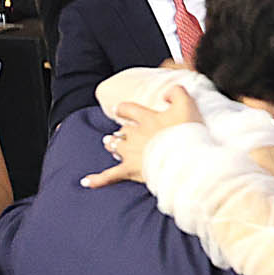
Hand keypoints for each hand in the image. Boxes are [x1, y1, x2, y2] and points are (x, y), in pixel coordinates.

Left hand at [81, 87, 202, 188]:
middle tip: (119, 133)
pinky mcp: (131, 170)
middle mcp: (135, 134)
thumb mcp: (187, 105)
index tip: (120, 110)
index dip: (123, 109)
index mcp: (146, 118)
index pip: (128, 109)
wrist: (185, 159)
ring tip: (110, 145)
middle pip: (122, 131)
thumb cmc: (186, 134)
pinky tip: (86, 182)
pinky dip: (98, 179)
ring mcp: (131, 153)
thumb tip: (166, 93)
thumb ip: (177, 92)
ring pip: (116, 147)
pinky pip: (110, 176)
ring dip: (113, 146)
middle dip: (120, 132)